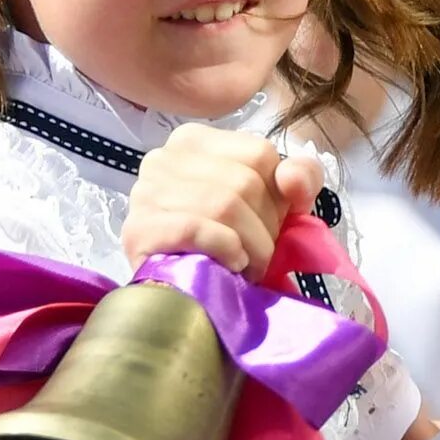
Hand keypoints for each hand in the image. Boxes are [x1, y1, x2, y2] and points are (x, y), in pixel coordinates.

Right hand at [123, 125, 323, 277]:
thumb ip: (301, 176)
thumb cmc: (234, 241)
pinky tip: (229, 265)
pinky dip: (224, 249)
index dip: (278, 196)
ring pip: (224, 206)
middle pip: (244, 182)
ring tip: (248, 265)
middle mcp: (164, 157)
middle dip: (266, 228)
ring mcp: (145, 192)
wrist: (189, 299)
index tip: (271, 223)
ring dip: (250, 246)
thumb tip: (290, 177)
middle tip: (261, 255)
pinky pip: (195, 228)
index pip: (260, 153)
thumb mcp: (277, 201)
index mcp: (195, 140)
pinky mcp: (138, 229)